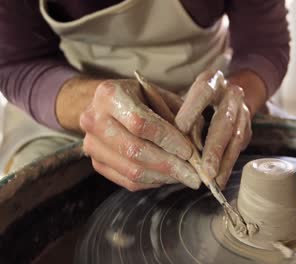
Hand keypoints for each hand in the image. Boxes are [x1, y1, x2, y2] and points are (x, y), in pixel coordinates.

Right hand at [79, 79, 200, 190]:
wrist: (109, 104)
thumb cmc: (142, 97)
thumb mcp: (163, 96)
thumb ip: (181, 116)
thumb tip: (198, 147)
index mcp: (110, 94)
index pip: (141, 123)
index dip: (168, 140)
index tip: (190, 151)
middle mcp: (94, 119)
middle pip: (134, 151)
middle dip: (170, 165)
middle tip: (194, 175)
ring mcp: (91, 144)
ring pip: (132, 171)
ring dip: (164, 177)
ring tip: (186, 177)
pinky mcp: (96, 163)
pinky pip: (128, 181)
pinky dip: (153, 182)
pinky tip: (169, 177)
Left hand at [175, 71, 252, 188]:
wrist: (226, 96)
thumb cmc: (196, 100)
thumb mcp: (184, 99)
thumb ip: (179, 115)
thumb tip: (170, 141)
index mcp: (213, 80)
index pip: (204, 91)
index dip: (192, 110)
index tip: (180, 129)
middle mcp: (231, 94)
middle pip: (224, 120)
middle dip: (214, 147)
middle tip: (205, 169)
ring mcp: (243, 112)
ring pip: (236, 138)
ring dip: (224, 161)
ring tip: (213, 180)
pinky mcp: (247, 129)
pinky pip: (239, 148)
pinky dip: (228, 166)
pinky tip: (220, 180)